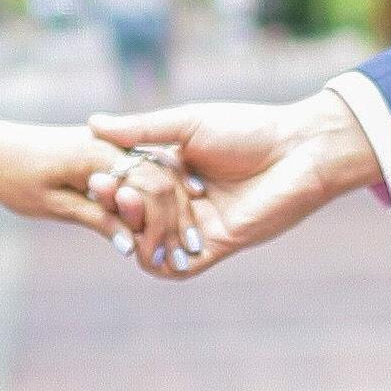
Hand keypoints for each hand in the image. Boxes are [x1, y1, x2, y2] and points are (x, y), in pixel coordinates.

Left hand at [0, 108, 203, 261]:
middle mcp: (110, 145)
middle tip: (194, 254)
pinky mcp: (105, 149)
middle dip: (179, 218)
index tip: (178, 257)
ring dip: (176, 206)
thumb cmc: (11, 177)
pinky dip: (162, 189)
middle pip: (161, 180)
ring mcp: (110, 144)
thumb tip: (131, 248)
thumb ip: (94, 220)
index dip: (167, 225)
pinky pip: (143, 167)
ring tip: (191, 239)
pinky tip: (182, 205)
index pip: (150, 188)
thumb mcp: (51, 204)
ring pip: (157, 174)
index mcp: (97, 156)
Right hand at [86, 89, 380, 276]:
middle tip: (104, 192)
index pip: (131, 184)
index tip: (92, 176)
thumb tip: (92, 123)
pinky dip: (157, 264)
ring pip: (154, 242)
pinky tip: (142, 249)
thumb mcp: (187, 124)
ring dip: (134, 232)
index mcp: (174, 170)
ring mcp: (199, 226)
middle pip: (138, 215)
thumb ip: (142, 130)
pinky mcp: (218, 246)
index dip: (111, 184)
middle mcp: (183, 201)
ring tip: (127, 209)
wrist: (299, 149)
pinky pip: (180, 268)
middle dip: (118, 206)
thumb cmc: (248, 129)